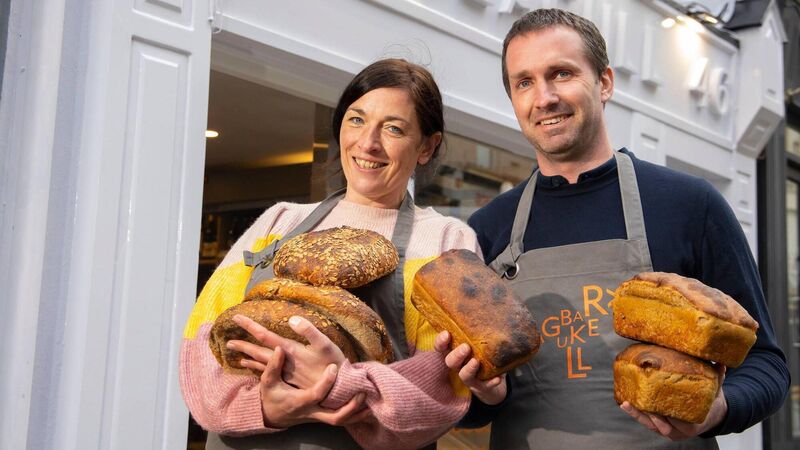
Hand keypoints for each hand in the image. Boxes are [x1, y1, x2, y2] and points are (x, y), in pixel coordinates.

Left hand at [227, 314, 346, 388]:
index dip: (251, 326)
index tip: (235, 318)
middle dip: (244, 345)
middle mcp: (284, 362)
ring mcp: (287, 372)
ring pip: (262, 364)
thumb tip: (291, 319)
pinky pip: (269, 373)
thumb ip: (309, 331)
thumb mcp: (325, 345)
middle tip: (228, 342)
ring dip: (249, 358)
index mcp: (290, 350)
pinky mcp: (291, 379)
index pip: (265, 336)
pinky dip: (259, 369)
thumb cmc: (333, 364)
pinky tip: (255, 368)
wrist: (338, 390)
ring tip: (237, 356)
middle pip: (259, 352)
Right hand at [255, 345, 369, 427]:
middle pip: (334, 417)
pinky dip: (355, 416)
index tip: (334, 367)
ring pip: (341, 421)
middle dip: (350, 407)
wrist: (271, 415)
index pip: (316, 395)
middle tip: (362, 392)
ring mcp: (318, 417)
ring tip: (370, 402)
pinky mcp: (323, 417)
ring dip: (357, 414)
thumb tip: (279, 348)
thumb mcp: (268, 382)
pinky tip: (367, 408)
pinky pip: (342, 420)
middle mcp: (311, 412)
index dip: (326, 383)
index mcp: (299, 402)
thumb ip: (273, 366)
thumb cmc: (271, 396)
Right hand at [435, 330, 506, 404]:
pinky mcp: (482, 386)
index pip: (441, 347)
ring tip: (476, 361)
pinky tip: (497, 377)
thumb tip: (489, 303)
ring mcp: (469, 377)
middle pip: (450, 362)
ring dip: (469, 369)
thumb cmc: (482, 354)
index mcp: (455, 351)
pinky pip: (485, 386)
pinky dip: (491, 382)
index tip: (446, 333)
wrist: (492, 380)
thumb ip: (479, 328)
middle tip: (466, 347)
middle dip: (456, 355)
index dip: (440, 342)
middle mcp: (459, 365)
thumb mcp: (478, 341)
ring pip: (463, 375)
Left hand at [620, 364, 727, 439]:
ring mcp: (670, 431)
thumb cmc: (711, 402)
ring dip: (638, 415)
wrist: (711, 415)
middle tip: (641, 403)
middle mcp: (681, 431)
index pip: (682, 424)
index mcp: (695, 424)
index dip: (671, 417)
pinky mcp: (660, 427)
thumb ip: (718, 377)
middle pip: (663, 427)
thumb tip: (722, 362)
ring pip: (651, 426)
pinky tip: (625, 403)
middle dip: (651, 416)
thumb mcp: (716, 390)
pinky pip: (646, 422)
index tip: (662, 406)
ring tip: (627, 404)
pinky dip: (636, 414)